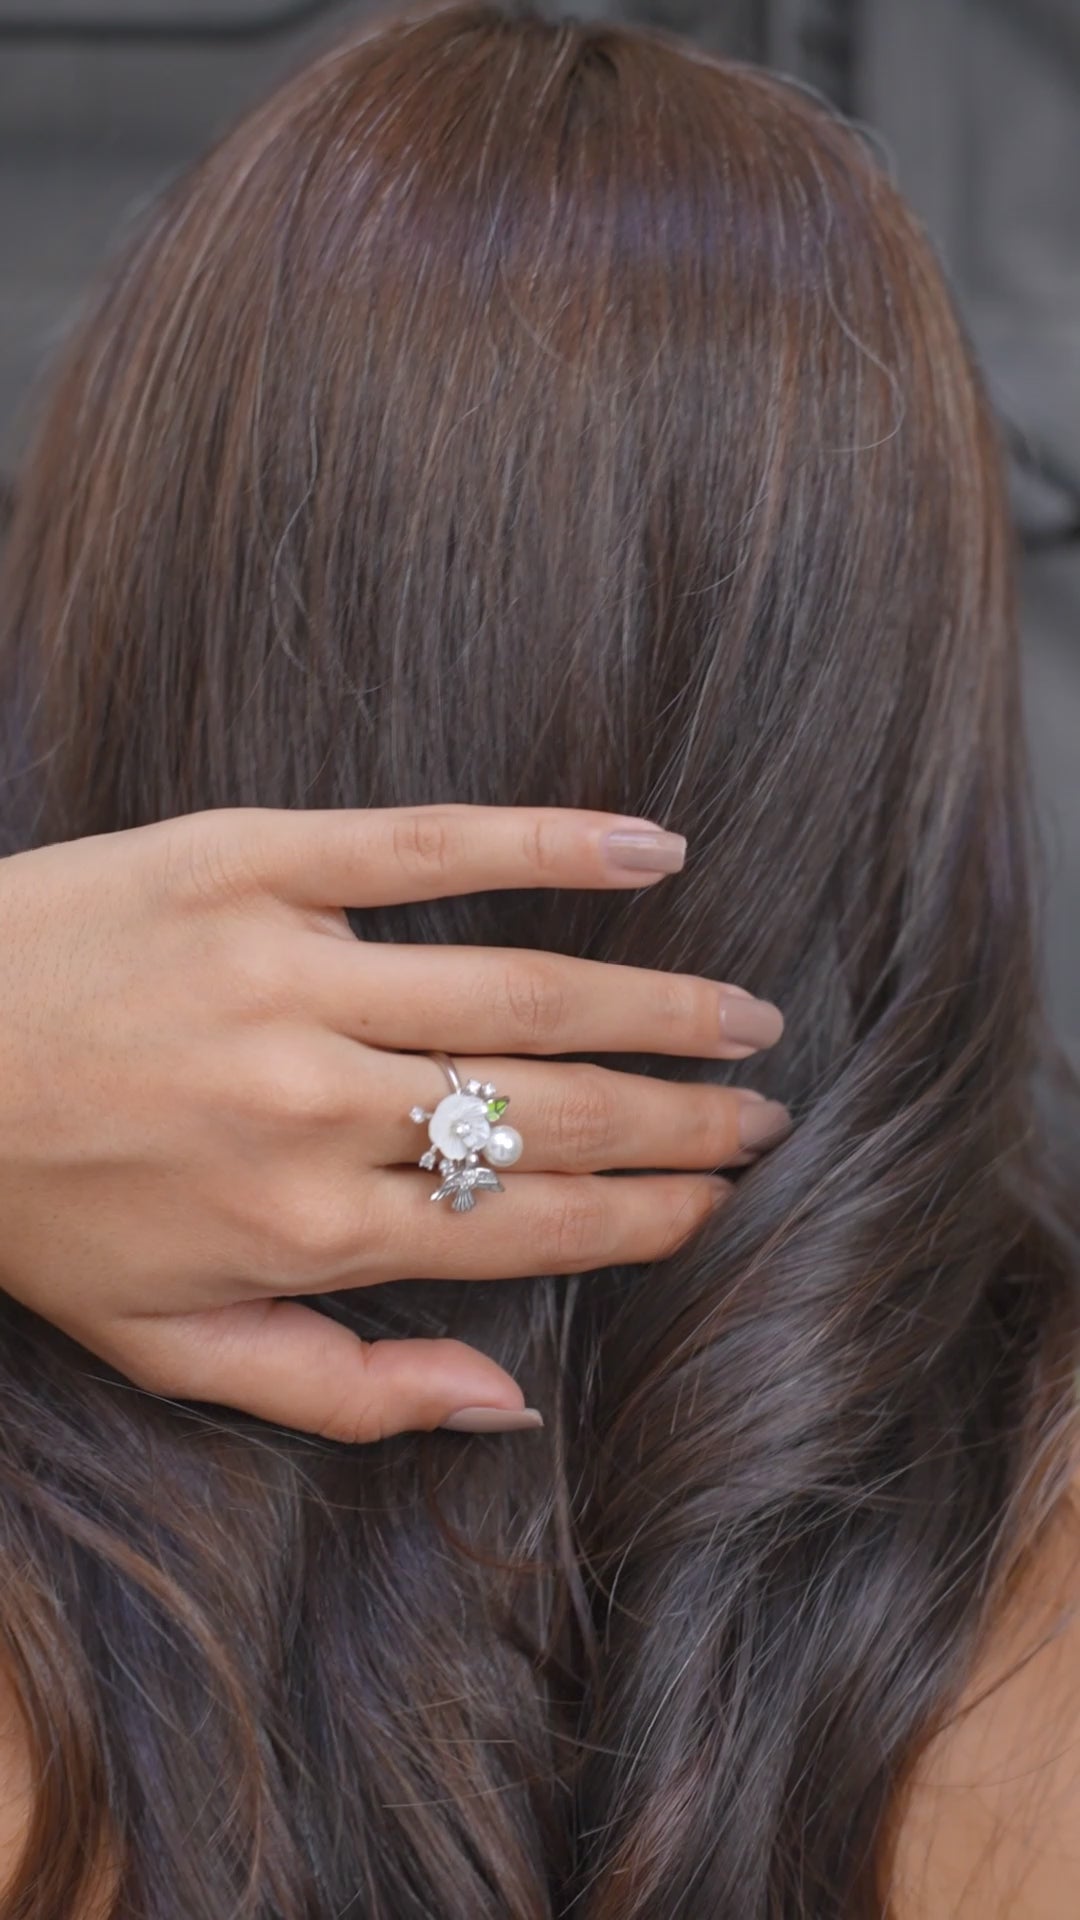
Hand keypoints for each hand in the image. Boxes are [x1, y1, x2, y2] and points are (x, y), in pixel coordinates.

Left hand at [0, 806, 785, 1441]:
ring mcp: (288, 975)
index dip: (647, 1216)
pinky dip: (554, 842)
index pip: (528, 1227)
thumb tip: (508, 1404)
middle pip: (552, 1114)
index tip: (721, 1201)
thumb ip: (344, 1390)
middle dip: (682, 1123)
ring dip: (659, 1007)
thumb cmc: (36, 1208)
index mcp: (302, 1233)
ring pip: (525, 991)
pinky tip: (654, 848)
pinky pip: (431, 846)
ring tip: (746, 1019)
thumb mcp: (168, 1346)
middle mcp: (313, 1108)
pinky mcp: (253, 863)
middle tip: (768, 1114)